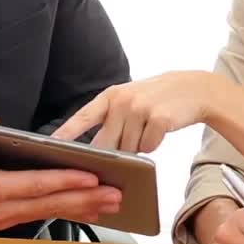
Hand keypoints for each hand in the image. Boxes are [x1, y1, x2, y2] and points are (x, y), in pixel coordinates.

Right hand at [0, 134, 122, 235]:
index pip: (34, 185)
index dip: (64, 180)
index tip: (91, 176)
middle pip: (50, 202)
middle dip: (85, 198)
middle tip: (116, 194)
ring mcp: (1, 217)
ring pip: (48, 211)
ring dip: (80, 207)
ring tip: (109, 203)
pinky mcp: (0, 219)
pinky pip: (39, 214)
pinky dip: (62, 210)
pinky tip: (80, 208)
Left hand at [51, 71, 219, 152]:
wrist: (194, 89)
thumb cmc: (157, 98)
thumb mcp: (129, 100)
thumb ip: (110, 119)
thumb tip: (95, 152)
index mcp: (110, 96)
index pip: (82, 117)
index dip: (66, 134)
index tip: (50, 147)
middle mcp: (122, 100)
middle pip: (106, 144)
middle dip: (111, 154)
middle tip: (121, 150)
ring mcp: (141, 108)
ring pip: (128, 149)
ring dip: (137, 148)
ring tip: (147, 130)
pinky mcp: (159, 119)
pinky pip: (148, 148)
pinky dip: (153, 145)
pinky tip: (160, 131)